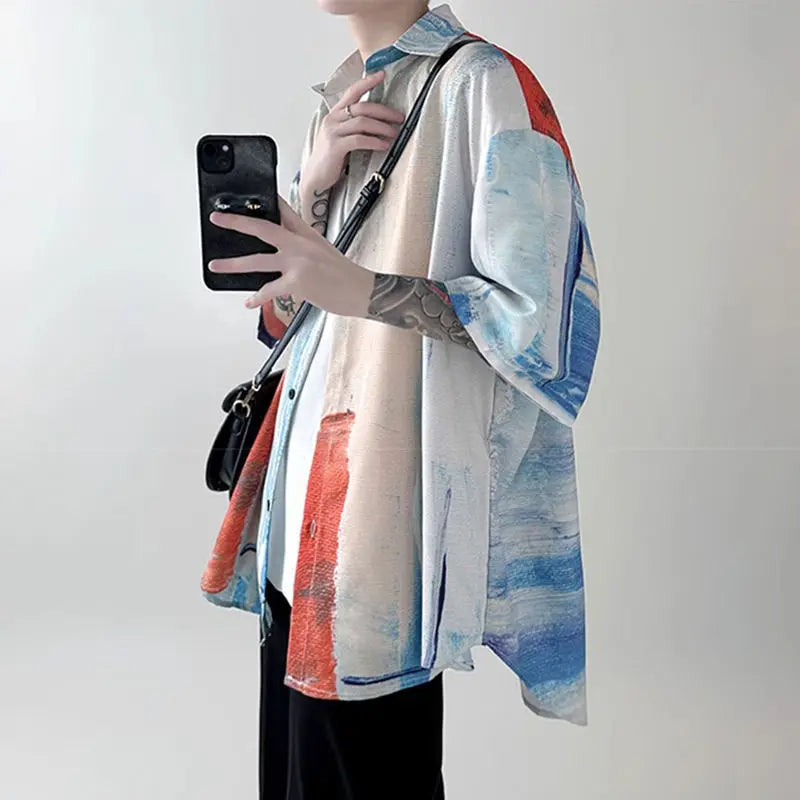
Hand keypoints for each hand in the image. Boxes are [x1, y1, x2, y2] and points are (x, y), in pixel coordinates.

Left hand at [208, 196, 374, 318]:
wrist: (362, 291)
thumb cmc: (344, 275)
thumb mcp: (324, 251)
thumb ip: (302, 245)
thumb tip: (283, 247)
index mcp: (307, 234)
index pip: (284, 210)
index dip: (266, 200)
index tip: (248, 194)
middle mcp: (300, 244)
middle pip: (263, 228)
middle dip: (237, 223)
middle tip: (217, 218)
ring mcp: (298, 262)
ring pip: (258, 260)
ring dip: (234, 264)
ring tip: (216, 266)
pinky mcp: (297, 282)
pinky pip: (269, 289)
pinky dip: (257, 297)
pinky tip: (248, 301)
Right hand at [299, 70, 404, 197]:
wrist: (314, 177)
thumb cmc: (330, 158)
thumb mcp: (341, 136)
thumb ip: (353, 126)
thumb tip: (377, 123)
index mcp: (335, 114)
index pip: (352, 92)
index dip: (367, 82)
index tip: (382, 74)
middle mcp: (333, 119)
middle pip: (362, 107)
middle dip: (384, 111)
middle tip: (399, 117)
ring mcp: (333, 132)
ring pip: (362, 122)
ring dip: (382, 127)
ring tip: (394, 133)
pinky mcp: (335, 146)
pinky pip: (359, 140)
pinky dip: (374, 141)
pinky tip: (384, 145)